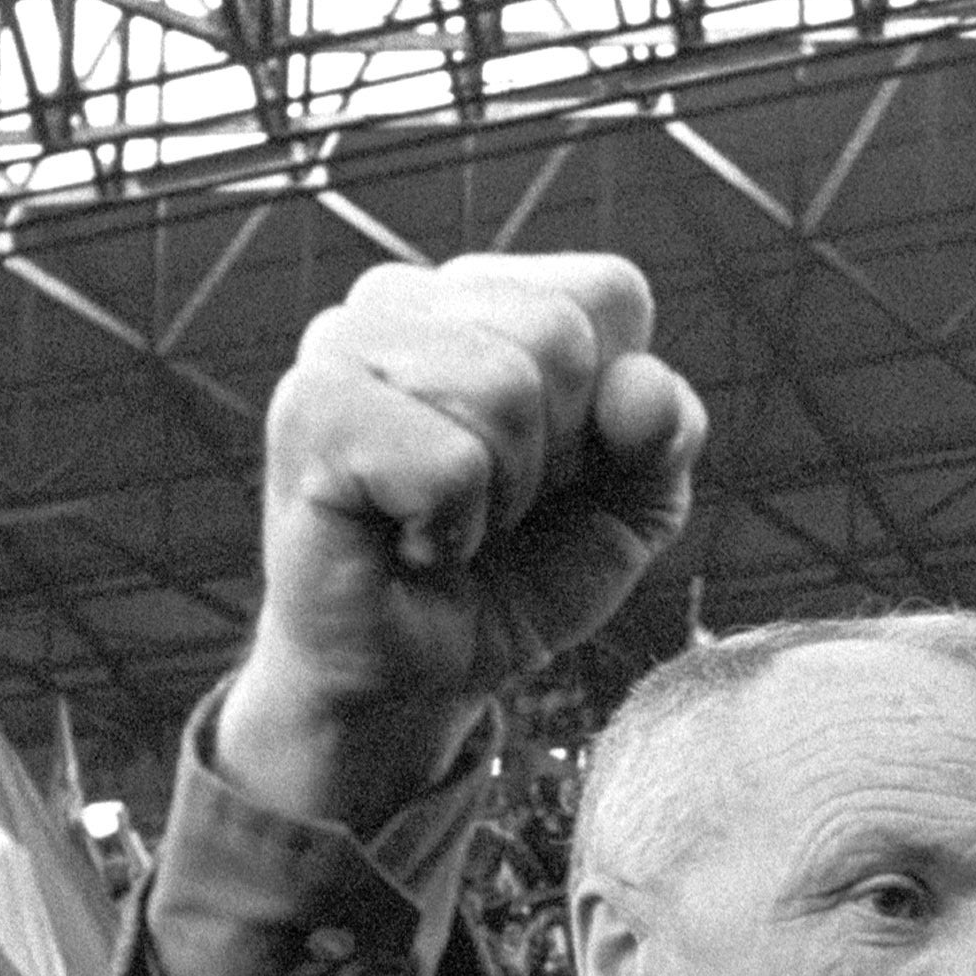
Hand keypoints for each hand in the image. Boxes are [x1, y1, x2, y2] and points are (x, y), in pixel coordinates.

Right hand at [222, 255, 708, 781]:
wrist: (412, 682)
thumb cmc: (511, 579)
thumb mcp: (629, 509)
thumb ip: (666, 435)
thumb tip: (643, 384)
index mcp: (484, 295)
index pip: (609, 292)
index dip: (613, 407)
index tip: (555, 472)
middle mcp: (403, 297)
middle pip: (558, 335)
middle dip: (555, 455)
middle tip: (493, 508)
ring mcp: (343, 344)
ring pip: (502, 387)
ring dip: (500, 496)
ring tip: (448, 525)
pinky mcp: (310, 413)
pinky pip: (449, 461)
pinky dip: (451, 529)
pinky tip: (406, 543)